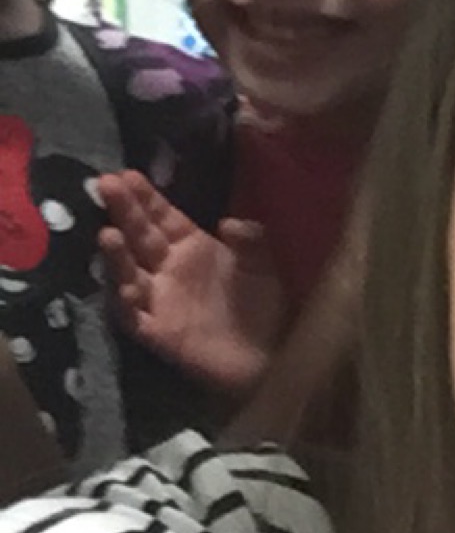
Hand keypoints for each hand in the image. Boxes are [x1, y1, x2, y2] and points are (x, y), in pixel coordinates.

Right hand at [97, 170, 287, 400]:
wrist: (271, 357)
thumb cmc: (264, 306)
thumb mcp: (263, 263)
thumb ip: (249, 239)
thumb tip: (226, 222)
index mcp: (193, 247)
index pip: (163, 217)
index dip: (146, 197)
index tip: (126, 174)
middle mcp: (170, 269)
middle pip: (141, 236)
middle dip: (124, 211)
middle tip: (105, 184)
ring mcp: (160, 300)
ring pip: (129, 273)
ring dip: (117, 255)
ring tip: (108, 233)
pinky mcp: (158, 332)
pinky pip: (133, 316)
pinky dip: (125, 302)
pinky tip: (123, 285)